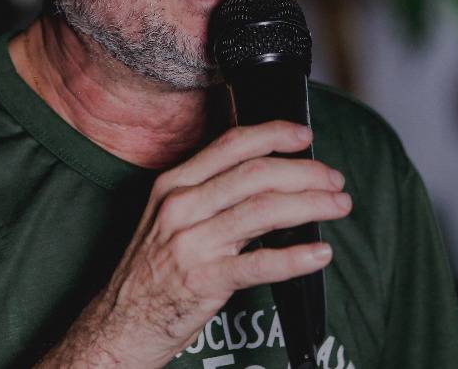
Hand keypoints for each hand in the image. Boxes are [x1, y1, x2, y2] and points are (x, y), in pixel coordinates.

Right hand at [34, 121, 350, 367]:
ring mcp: (191, 243)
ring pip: (264, 210)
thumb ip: (210, 194)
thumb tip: (270, 178)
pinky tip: (320, 253)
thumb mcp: (169, 216)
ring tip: (338, 206)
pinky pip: (260, 263)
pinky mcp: (203, 281)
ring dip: (310, 205)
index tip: (304, 136)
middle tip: (334, 180)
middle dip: (305, 172)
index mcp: (173, 183)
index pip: (231, 144)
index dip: (273, 134)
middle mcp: (181, 206)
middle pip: (256, 174)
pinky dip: (296, 257)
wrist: (119, 322)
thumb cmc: (151, 269)